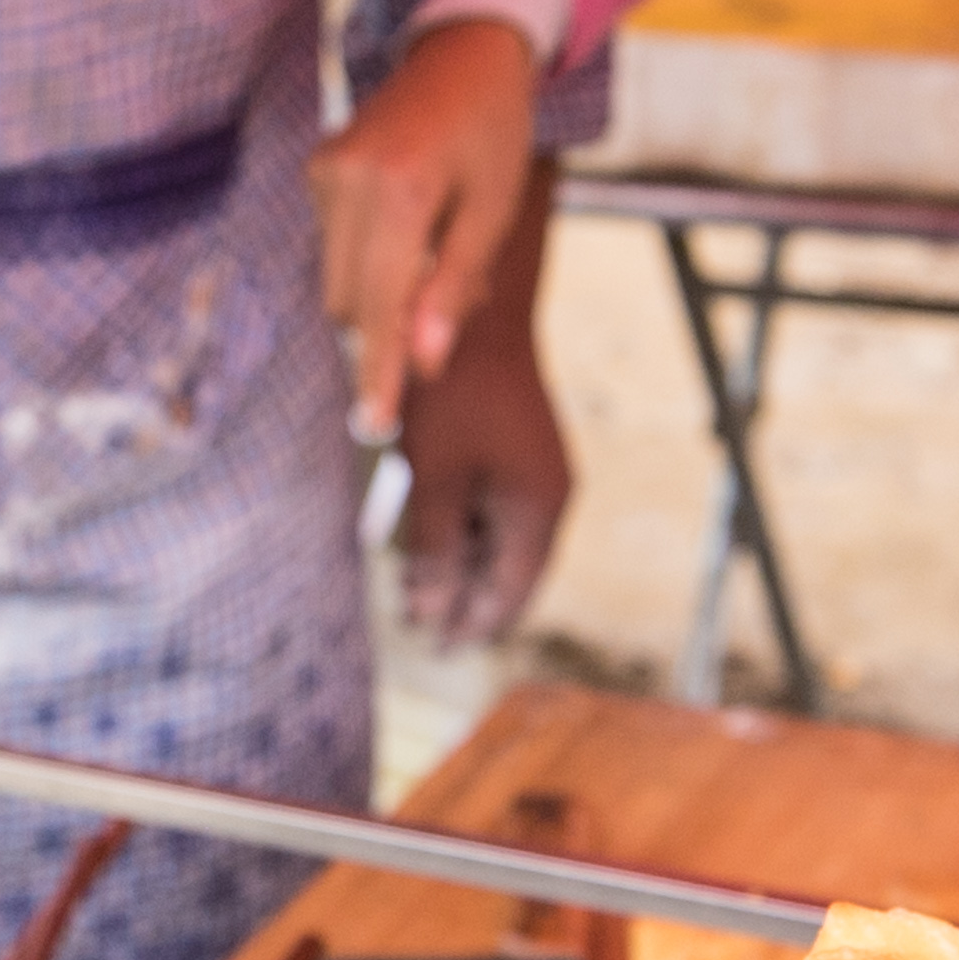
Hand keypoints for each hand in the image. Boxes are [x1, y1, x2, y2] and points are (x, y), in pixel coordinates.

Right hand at [312, 17, 543, 439]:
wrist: (468, 50)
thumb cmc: (495, 132)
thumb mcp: (493, 213)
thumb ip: (453, 288)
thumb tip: (422, 363)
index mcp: (398, 189)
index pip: (380, 306)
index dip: (380, 372)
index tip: (376, 425)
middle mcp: (346, 180)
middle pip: (351, 303)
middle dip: (392, 325)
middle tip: (450, 303)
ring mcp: (324, 172)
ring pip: (337, 280)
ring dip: (382, 291)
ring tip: (436, 251)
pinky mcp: (317, 169)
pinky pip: (333, 245)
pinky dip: (370, 258)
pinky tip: (412, 225)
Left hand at [386, 262, 574, 643]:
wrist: (474, 308)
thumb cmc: (452, 393)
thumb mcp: (435, 479)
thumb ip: (435, 551)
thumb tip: (430, 613)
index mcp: (539, 512)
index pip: (510, 594)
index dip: (472, 626)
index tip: (435, 651)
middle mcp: (546, 497)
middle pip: (507, 571)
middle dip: (463, 599)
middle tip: (415, 626)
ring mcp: (533, 472)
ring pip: (497, 539)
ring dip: (458, 565)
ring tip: (412, 589)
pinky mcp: (514, 450)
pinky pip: (491, 507)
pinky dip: (460, 529)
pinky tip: (425, 540)